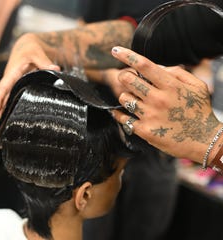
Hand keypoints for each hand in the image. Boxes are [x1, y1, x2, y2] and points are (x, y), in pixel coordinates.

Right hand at [0, 33, 59, 126]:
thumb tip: (56, 68)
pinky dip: (9, 112)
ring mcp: (12, 87)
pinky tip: (11, 124)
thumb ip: (44, 61)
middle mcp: (9, 82)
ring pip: (5, 103)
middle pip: (1, 100)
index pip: (3, 88)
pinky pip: (11, 102)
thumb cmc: (30, 49)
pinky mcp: (16, 89)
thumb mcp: (36, 52)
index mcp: (11, 73)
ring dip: (2, 116)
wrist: (26, 47)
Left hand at [110, 46, 222, 163]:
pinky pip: (122, 118)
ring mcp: (150, 115)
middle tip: (128, 79)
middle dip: (124, 76)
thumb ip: (177, 72)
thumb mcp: (197, 86)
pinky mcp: (144, 130)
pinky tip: (122, 113)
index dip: (127, 55)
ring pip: (123, 98)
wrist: (205, 140)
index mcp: (170, 86)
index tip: (115, 50)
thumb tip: (157, 66)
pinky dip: (119, 114)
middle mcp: (158, 99)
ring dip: (126, 97)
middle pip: (127, 80)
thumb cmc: (200, 111)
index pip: (144, 65)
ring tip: (137, 101)